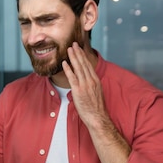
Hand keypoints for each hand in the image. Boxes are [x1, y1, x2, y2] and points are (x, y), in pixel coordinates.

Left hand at [62, 42, 129, 162]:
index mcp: (96, 81)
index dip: (83, 56)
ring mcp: (85, 85)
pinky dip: (69, 69)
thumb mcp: (95, 93)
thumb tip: (85, 81)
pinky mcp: (79, 91)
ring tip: (69, 49)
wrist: (97, 118)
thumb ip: (90, 85)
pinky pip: (73, 77)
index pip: (89, 65)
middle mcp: (91, 81)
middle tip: (73, 44)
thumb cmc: (96, 108)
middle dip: (78, 53)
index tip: (79, 49)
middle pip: (84, 63)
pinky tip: (65, 63)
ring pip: (79, 68)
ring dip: (73, 57)